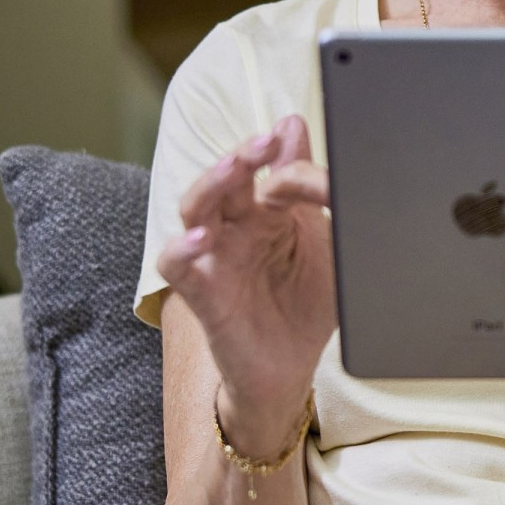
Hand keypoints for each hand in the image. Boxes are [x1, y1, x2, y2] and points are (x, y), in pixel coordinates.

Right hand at [155, 114, 334, 447]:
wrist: (294, 371)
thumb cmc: (308, 304)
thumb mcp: (329, 245)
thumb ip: (320, 193)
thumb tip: (303, 133)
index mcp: (271, 211)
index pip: (275, 173)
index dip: (295, 167)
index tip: (323, 177)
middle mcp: (238, 227)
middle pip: (228, 178)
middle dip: (244, 154)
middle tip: (265, 142)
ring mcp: (216, 256)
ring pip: (196, 207)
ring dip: (211, 183)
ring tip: (233, 168)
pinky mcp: (200, 292)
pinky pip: (175, 264)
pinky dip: (181, 248)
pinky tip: (202, 240)